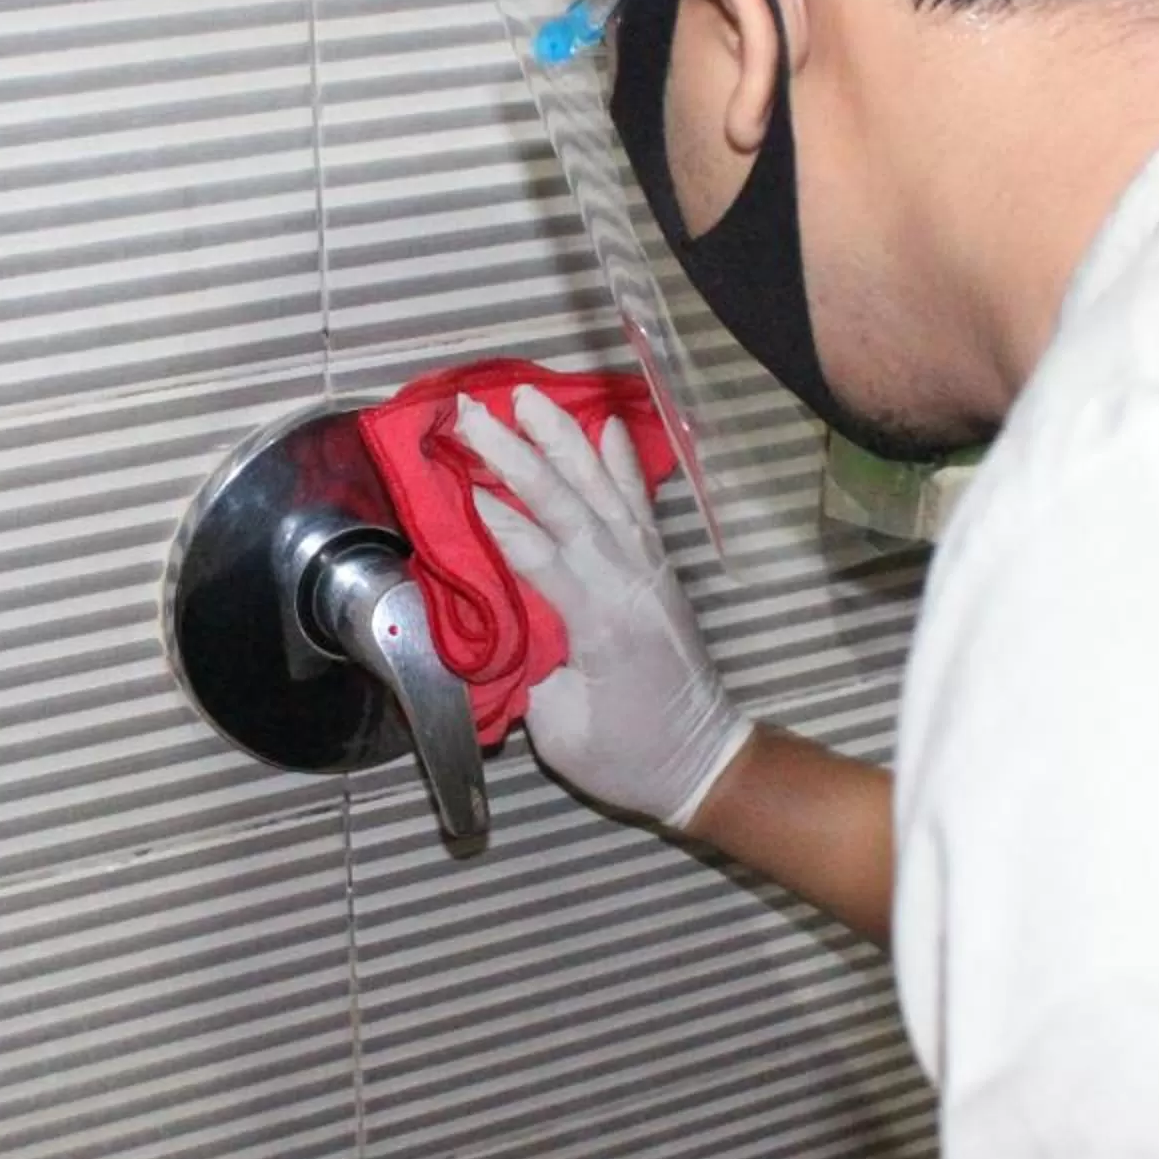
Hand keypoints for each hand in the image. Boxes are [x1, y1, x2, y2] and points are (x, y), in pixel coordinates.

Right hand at [456, 386, 755, 828]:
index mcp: (601, 625)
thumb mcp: (560, 730)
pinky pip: (638, 505)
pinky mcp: (659, 570)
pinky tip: (603, 424)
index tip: (454, 480)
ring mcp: (650, 570)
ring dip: (562, 440)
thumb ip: (525, 668)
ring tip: (526, 397)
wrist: (703, 761)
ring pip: (602, 490)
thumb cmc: (625, 758)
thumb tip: (487, 619)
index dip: (496, 520)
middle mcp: (630, 582)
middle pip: (567, 505)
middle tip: (470, 412)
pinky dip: (620, 462)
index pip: (540, 556)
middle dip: (515, 455)